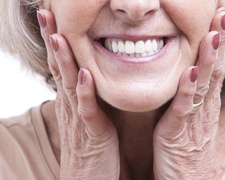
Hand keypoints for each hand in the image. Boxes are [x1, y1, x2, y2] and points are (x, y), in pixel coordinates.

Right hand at [37, 10, 119, 178]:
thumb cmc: (90, 148)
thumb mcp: (87, 118)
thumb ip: (86, 98)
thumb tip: (87, 78)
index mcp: (72, 102)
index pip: (61, 66)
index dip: (56, 42)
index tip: (54, 19)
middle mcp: (71, 106)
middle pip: (59, 69)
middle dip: (53, 41)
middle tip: (47, 14)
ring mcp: (79, 120)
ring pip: (68, 85)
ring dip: (63, 60)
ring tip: (58, 36)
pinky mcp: (91, 134)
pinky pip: (87, 110)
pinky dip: (84, 92)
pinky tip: (83, 74)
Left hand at [153, 8, 224, 178]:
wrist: (188, 177)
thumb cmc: (190, 144)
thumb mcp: (200, 114)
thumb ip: (206, 91)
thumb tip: (220, 68)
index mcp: (205, 100)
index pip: (214, 65)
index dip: (218, 41)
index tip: (220, 17)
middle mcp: (203, 105)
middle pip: (213, 69)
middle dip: (217, 41)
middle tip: (223, 14)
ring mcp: (193, 117)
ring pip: (203, 84)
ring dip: (208, 59)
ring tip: (213, 35)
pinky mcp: (178, 130)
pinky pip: (184, 107)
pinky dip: (188, 89)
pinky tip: (192, 71)